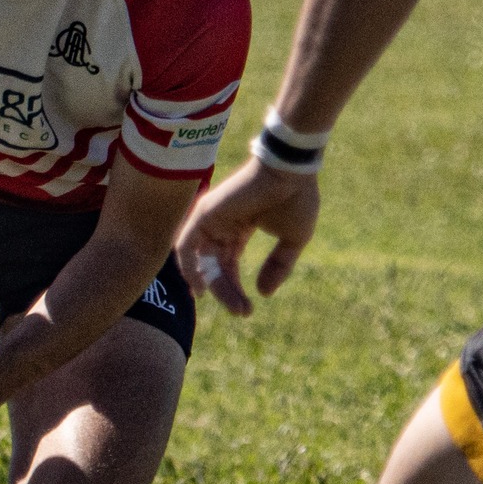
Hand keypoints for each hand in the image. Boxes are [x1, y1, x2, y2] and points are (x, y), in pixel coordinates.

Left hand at [175, 157, 319, 316]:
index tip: (246, 310)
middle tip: (241, 312)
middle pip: (213, 268)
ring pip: (200, 262)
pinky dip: (189, 268)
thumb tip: (263, 293)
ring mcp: (210, 219)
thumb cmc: (296, 198)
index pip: (228, 266)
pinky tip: (201, 288)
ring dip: (213, 286)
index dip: (233, 290)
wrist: (292, 171)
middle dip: (226, 293)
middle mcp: (220, 225)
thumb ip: (278, 266)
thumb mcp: (292, 240)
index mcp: (238, 229)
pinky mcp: (204, 213)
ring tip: (232, 305)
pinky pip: (186, 246)